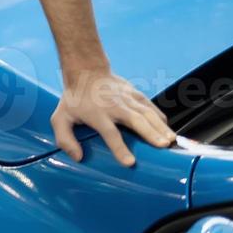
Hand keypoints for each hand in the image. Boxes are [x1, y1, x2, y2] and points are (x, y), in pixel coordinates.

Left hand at [51, 65, 175, 166]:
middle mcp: (114, 106)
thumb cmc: (74, 99)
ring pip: (147, 113)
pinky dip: (160, 117)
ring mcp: (127, 99)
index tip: (130, 162)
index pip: (110, 133)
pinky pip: (151, 106)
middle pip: (135, 120)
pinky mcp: (136, 94)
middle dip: (149, 133)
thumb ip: (65, 138)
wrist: (86, 71)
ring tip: (171, 141)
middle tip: (162, 146)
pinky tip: (168, 129)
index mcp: (96, 114)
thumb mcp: (60, 118)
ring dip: (160, 127)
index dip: (120, 148)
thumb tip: (77, 157)